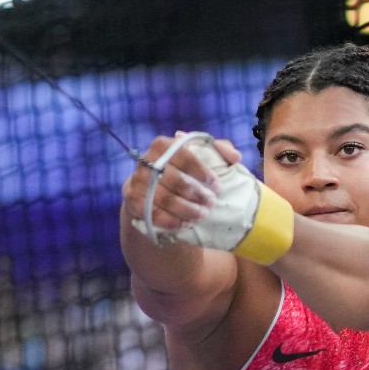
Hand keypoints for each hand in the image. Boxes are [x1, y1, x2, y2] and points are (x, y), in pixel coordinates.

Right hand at [124, 132, 292, 264]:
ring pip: (163, 198)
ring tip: (202, 215)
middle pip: (173, 179)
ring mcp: (137, 181)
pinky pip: (152, 213)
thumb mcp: (201, 155)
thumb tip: (235, 157)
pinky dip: (170, 221)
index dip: (202, 171)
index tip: (217, 185)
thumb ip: (220, 151)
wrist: (153, 188)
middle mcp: (146, 161)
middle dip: (196, 193)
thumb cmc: (184, 169)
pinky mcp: (132, 200)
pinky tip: (185, 224)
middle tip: (212, 202)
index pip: (183, 155)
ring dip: (185, 209)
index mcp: (162, 145)